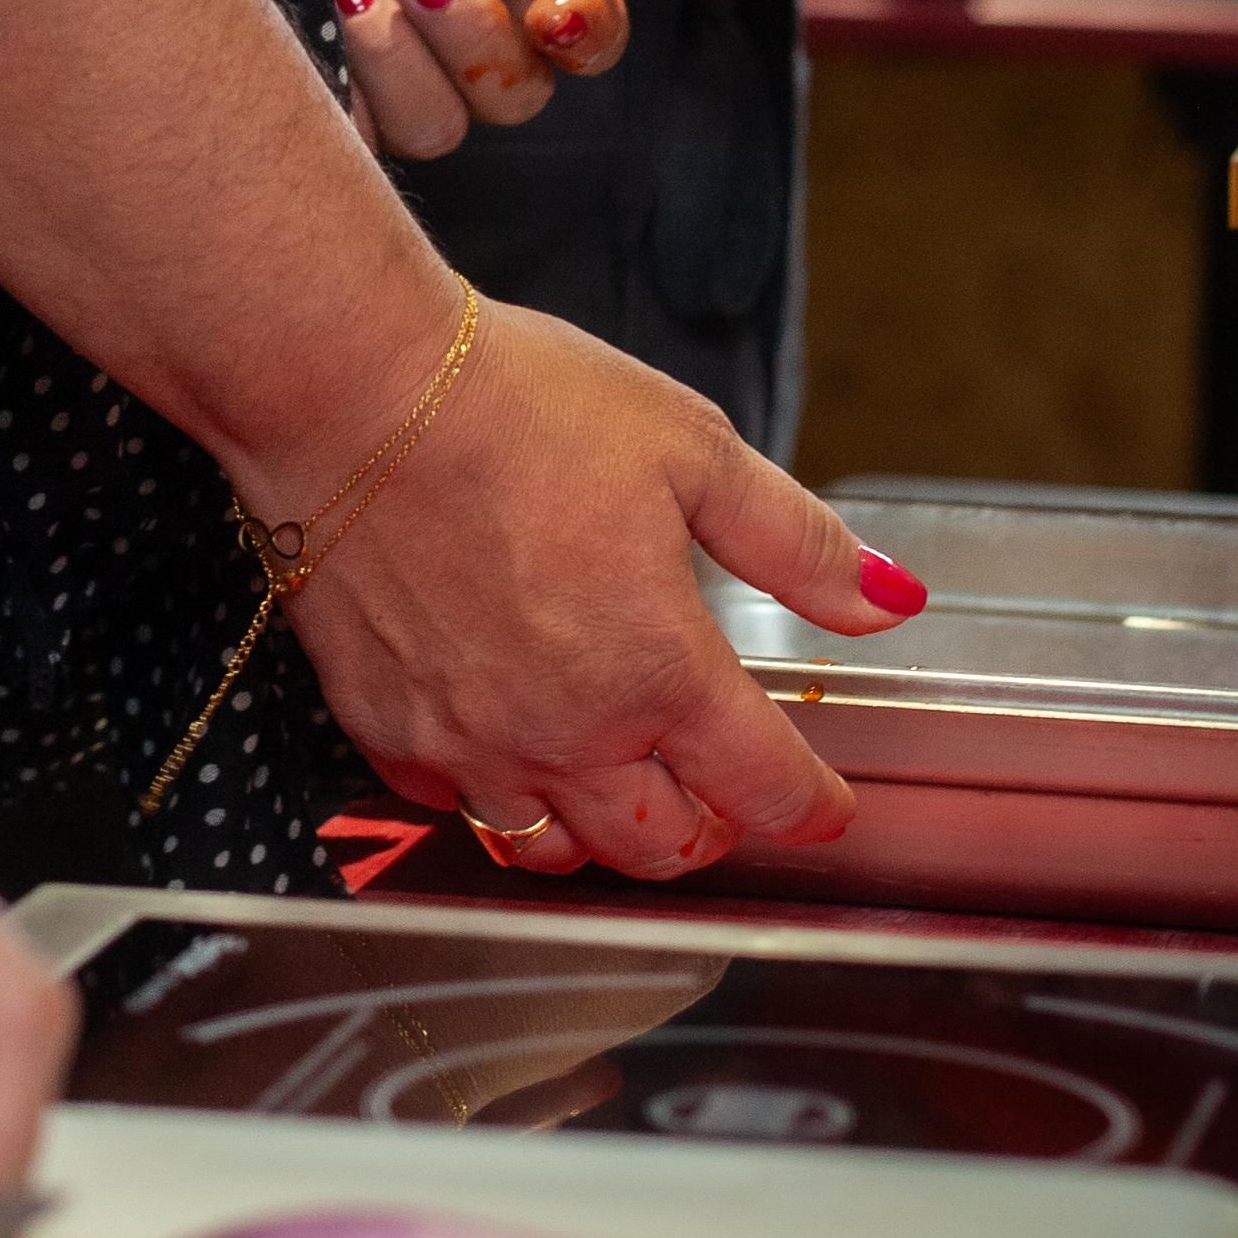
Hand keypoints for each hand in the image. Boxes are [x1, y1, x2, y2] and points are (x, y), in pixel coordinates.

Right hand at [277, 303, 923, 875]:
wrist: (351, 387)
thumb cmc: (510, 403)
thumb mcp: (689, 447)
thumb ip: (795, 541)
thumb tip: (886, 597)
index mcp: (659, 670)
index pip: (765, 790)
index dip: (814, 806)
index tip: (825, 802)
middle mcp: (567, 732)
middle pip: (667, 846)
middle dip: (714, 825)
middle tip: (723, 781)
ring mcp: (470, 741)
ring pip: (560, 851)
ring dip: (608, 829)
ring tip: (622, 774)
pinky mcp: (388, 727)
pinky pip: (458, 809)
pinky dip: (500, 796)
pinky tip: (511, 739)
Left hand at [330, 0, 631, 159]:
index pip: (586, 34)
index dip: (589, 36)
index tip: (556, 9)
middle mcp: (450, 23)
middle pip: (518, 95)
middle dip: (478, 35)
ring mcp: (380, 64)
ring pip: (439, 125)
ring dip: (401, 56)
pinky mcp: (311, 88)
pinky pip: (352, 137)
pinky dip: (343, 78)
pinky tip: (312, 5)